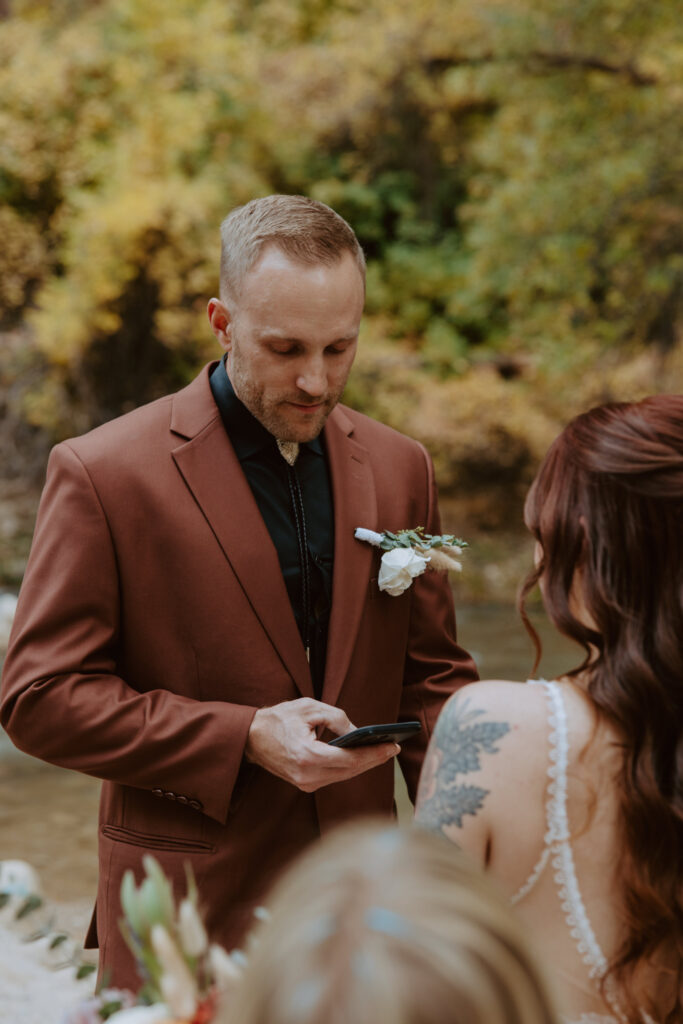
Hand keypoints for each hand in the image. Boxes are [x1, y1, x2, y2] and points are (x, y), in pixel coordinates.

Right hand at [244, 698, 399, 791]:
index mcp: (308, 756)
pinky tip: (363, 758)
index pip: (350, 759)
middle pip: (351, 771)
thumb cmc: (279, 719)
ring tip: (383, 752)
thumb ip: (337, 718)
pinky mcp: (305, 785)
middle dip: (374, 759)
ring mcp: (305, 784)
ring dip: (364, 765)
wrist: (250, 738)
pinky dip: (350, 768)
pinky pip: (334, 777)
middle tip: (394, 748)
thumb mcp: (309, 708)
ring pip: (344, 776)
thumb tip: (359, 733)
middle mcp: (308, 776)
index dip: (374, 753)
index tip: (393, 746)